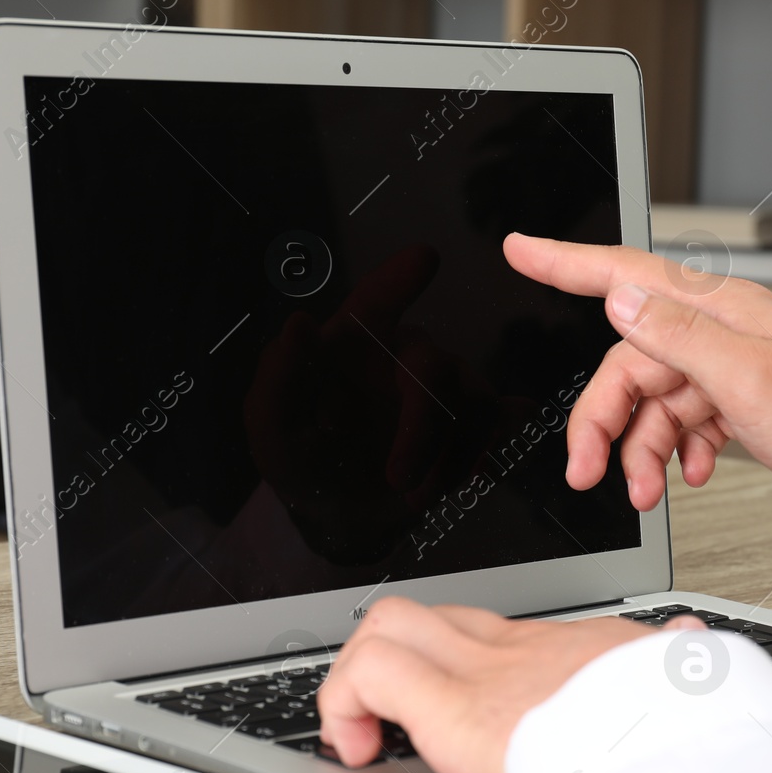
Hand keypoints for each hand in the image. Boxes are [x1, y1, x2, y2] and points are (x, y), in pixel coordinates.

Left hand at [243, 245, 499, 561]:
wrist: (341, 515)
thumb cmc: (300, 456)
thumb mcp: (271, 426)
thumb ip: (279, 378)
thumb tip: (300, 324)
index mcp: (353, 342)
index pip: (375, 300)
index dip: (398, 280)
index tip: (425, 258)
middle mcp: (402, 355)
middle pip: (434, 367)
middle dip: (423, 428)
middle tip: (399, 481)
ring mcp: (442, 389)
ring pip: (473, 401)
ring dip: (452, 456)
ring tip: (416, 498)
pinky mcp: (470, 423)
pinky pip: (500, 423)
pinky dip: (497, 444)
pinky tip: (485, 466)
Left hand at [317, 596, 704, 772]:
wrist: (675, 748)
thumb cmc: (681, 730)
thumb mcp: (680, 683)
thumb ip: (673, 664)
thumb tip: (694, 640)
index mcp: (570, 656)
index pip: (498, 636)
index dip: (460, 664)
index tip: (460, 707)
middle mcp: (519, 649)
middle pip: (435, 616)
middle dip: (400, 663)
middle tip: (396, 721)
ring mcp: (479, 667)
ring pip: (389, 623)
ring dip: (360, 680)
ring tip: (367, 736)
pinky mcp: (448, 701)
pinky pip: (367, 670)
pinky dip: (342, 705)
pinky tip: (359, 750)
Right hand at [503, 234, 771, 523]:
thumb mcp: (750, 381)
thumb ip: (677, 337)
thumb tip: (618, 297)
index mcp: (719, 310)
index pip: (625, 273)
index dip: (564, 262)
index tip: (520, 249)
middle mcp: (722, 329)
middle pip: (630, 361)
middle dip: (603, 419)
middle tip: (588, 471)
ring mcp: (734, 364)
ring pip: (655, 398)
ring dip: (643, 447)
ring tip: (650, 492)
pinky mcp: (747, 398)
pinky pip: (688, 418)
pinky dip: (679, 449)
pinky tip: (692, 473)